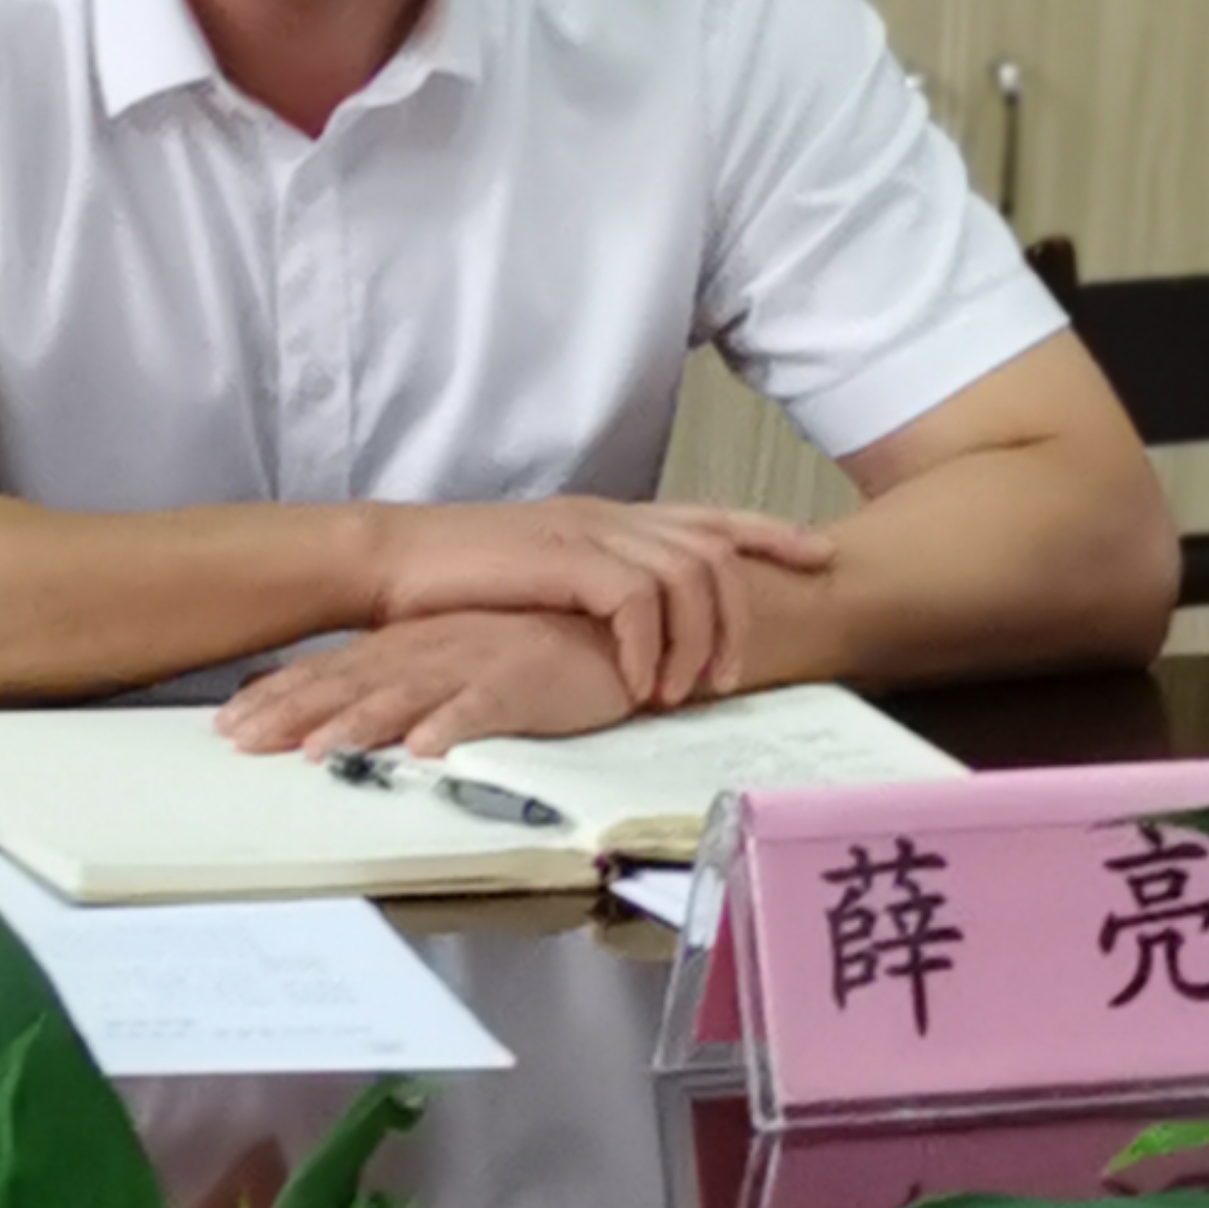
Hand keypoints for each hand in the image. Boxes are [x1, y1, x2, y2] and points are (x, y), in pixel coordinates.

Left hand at [216, 611, 636, 758]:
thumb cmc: (529, 650)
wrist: (605, 628)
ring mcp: (474, 665)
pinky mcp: (522, 684)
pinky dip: (453, 725)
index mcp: (410, 646)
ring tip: (319, 753)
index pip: (332, 672)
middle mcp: (430, 651)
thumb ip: (399, 685)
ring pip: (404, 696)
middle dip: (292, 713)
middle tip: (241, 741)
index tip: (229, 725)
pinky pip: (482, 708)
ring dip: (360, 724)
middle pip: (350, 685)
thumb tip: (341, 713)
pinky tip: (426, 747)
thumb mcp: (452, 663)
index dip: (279, 697)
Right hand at [365, 498, 831, 709]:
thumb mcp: (539, 579)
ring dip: (696, 641)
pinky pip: (638, 602)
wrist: (391, 561)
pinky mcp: (563, 559)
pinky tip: (636, 686)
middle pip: (713, 547)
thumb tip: (631, 632)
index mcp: (605, 517)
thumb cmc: (456, 583)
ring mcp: (586, 533)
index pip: (706, 514)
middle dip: (743, 610)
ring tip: (681, 693)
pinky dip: (649, 648)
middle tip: (735, 677)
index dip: (767, 530)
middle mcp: (606, 517)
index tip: (817, 552)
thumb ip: (589, 590)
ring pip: (688, 576)